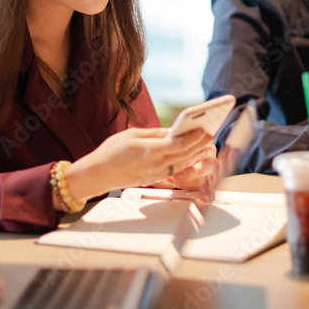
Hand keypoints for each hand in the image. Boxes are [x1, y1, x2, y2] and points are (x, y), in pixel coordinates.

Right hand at [66, 127, 213, 202]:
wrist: (99, 174)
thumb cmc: (111, 151)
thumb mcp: (133, 135)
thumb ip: (155, 133)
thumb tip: (172, 131)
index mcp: (150, 150)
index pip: (180, 144)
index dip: (195, 137)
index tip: (204, 129)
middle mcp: (156, 164)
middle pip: (185, 155)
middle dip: (199, 145)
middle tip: (210, 135)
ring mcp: (156, 173)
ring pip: (182, 164)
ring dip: (195, 155)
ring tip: (203, 145)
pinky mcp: (154, 178)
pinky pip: (174, 170)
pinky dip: (185, 163)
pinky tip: (190, 156)